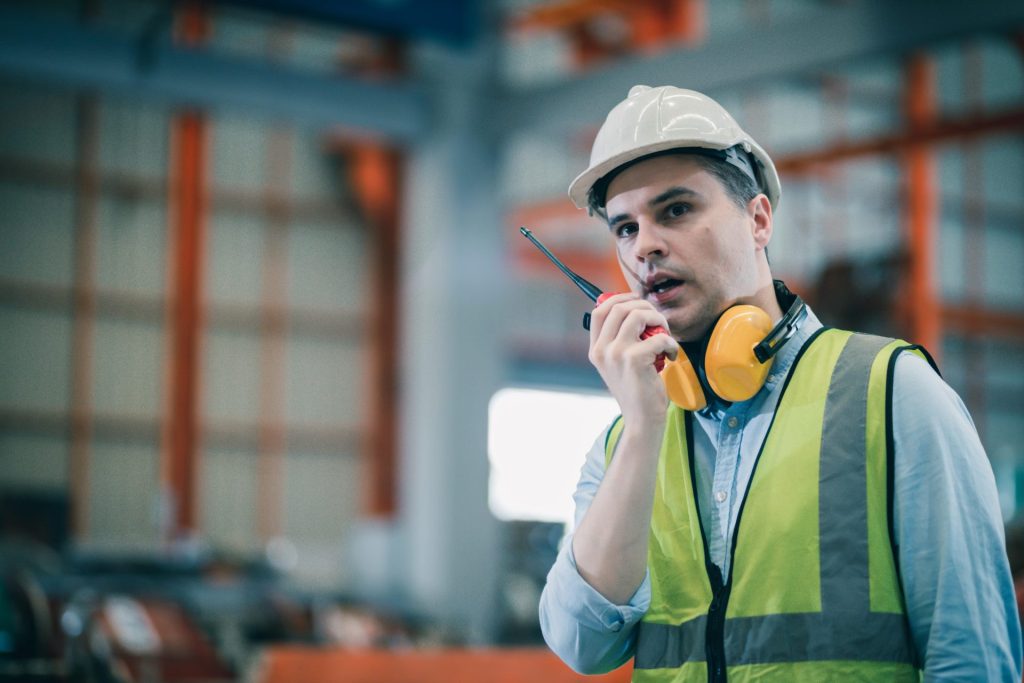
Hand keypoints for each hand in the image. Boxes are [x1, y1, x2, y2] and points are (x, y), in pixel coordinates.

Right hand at [588, 293, 678, 425]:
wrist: (642, 419)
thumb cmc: (637, 390)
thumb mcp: (619, 363)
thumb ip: (620, 340)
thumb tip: (634, 310)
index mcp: (595, 349)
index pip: (599, 311)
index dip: (619, 299)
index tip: (637, 302)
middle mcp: (601, 350)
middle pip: (619, 308)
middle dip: (645, 307)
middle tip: (659, 322)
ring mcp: (615, 354)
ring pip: (637, 315)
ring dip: (658, 320)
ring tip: (666, 335)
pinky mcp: (634, 359)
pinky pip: (658, 336)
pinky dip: (671, 343)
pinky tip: (672, 356)